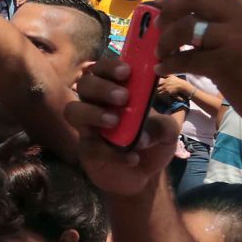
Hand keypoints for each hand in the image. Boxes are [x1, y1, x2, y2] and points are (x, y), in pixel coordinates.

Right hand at [62, 58, 183, 195]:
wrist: (145, 175)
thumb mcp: (168, 132)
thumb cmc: (153, 142)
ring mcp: (89, 127)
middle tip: (123, 97)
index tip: (126, 72)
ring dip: (92, 112)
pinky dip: (112, 153)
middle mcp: (98, 104)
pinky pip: (90, 146)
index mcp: (117, 91)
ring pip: (73, 110)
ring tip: (114, 122)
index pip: (103, 69)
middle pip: (84, 84)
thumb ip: (161, 127)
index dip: (110, 66)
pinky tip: (133, 159)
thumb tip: (142, 134)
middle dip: (101, 87)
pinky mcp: (87, 149)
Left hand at [155, 0, 241, 136]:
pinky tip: (163, 70)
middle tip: (156, 25)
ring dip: (166, 41)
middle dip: (169, 12)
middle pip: (195, 2)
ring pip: (185, 28)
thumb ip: (235, 27)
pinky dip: (169, 64)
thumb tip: (197, 24)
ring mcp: (235, 38)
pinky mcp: (225, 63)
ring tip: (160, 54)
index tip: (163, 4)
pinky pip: (186, 58)